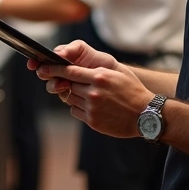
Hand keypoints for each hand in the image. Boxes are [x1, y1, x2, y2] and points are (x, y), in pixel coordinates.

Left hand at [32, 40, 152, 137]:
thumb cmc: (133, 91)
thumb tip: (77, 70)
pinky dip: (79, 108)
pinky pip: (75, 111)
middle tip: (76, 83)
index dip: (54, 69)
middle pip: (68, 85)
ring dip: (75, 96)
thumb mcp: (118, 73)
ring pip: (70, 98)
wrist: (146, 115)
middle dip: (68, 83)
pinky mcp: (92, 121)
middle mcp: (94, 92)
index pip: (69, 71)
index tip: (42, 68)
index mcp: (99, 77)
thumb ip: (97, 70)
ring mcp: (92, 108)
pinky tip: (93, 106)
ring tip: (91, 96)